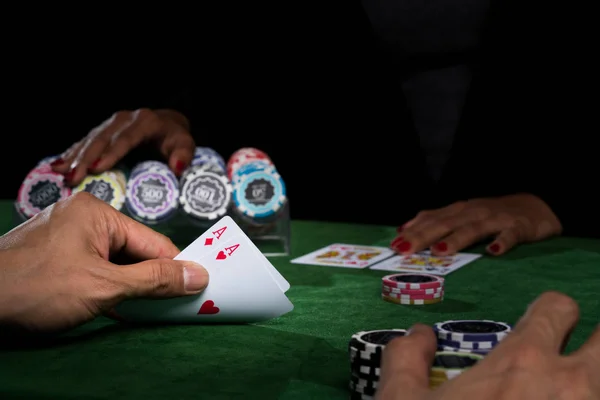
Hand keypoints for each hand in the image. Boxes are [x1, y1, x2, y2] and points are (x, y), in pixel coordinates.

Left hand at [0, 192, 207, 332]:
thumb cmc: (36, 289)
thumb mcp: (104, 286)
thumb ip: (154, 280)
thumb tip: (198, 275)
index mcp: (97, 213)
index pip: (152, 242)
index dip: (176, 267)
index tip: (199, 289)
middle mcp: (83, 217)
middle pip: (134, 251)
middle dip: (151, 279)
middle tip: (175, 305)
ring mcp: (67, 235)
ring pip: (115, 261)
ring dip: (130, 286)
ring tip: (146, 309)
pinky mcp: (56, 254)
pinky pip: (96, 267)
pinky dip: (108, 286)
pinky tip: (118, 305)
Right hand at [51, 108, 194, 185]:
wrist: (167, 124)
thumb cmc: (175, 138)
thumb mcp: (184, 144)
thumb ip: (184, 155)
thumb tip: (178, 168)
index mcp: (144, 122)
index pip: (125, 139)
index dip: (110, 153)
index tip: (96, 168)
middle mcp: (124, 119)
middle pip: (102, 139)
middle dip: (85, 158)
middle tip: (73, 177)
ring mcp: (110, 123)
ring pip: (89, 139)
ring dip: (74, 156)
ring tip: (60, 173)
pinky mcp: (103, 129)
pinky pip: (85, 141)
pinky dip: (71, 153)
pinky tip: (58, 165)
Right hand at [377, 291, 599, 399]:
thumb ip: (407, 359)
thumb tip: (420, 333)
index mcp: (522, 362)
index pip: (558, 308)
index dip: (550, 313)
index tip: (541, 327)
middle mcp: (570, 387)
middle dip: (596, 343)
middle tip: (571, 367)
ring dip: (590, 388)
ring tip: (562, 399)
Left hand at [390, 194, 561, 255]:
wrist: (537, 205)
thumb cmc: (492, 215)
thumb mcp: (463, 216)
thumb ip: (436, 222)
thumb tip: (404, 231)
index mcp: (458, 211)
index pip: (431, 219)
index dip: (412, 231)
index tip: (394, 245)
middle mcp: (473, 212)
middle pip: (445, 224)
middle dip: (423, 236)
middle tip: (405, 249)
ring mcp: (496, 219)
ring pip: (473, 229)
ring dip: (456, 239)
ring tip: (440, 251)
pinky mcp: (519, 227)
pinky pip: (510, 235)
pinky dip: (502, 242)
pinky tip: (493, 252)